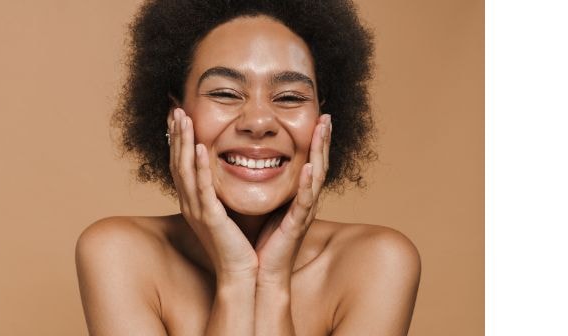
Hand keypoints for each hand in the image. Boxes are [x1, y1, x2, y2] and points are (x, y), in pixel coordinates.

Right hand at [169, 108, 259, 276]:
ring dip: (184, 143)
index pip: (182, 164)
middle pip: (178, 162)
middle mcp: (191, 204)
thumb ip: (223, 192)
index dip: (178, 139)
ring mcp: (198, 211)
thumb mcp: (226, 212)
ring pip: (186, 171)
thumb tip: (230, 171)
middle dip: (176, 134)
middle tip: (175, 108)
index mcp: (194, 202)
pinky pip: (202, 189)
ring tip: (183, 119)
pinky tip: (200, 148)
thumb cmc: (239, 245)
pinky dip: (200, 167)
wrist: (242, 274)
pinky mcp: (210, 219)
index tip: (178, 116)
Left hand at [254, 114, 331, 284]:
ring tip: (323, 129)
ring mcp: (302, 213)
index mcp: (294, 197)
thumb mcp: (256, 207)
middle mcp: (303, 202)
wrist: (255, 276)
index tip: (316, 116)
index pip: (307, 162)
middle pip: (318, 164)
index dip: (313, 140)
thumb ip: (256, 187)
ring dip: (321, 152)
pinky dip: (308, 184)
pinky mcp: (296, 227)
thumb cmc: (254, 244)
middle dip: (323, 139)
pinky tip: (310, 167)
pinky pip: (304, 202)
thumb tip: (241, 164)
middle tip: (326, 115)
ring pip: (317, 177)